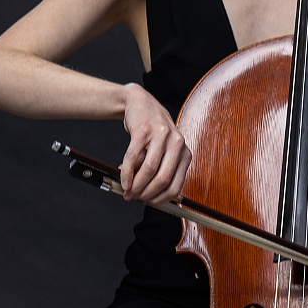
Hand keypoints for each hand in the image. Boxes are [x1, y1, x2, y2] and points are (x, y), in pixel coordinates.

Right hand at [119, 84, 191, 203]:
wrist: (140, 104)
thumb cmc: (152, 133)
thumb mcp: (164, 152)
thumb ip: (161, 173)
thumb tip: (153, 198)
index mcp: (185, 153)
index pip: (176, 185)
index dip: (159, 199)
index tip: (147, 202)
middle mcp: (177, 143)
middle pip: (163, 179)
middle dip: (146, 193)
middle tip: (134, 198)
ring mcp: (161, 135)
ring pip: (149, 170)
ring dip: (135, 185)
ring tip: (127, 190)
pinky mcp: (144, 130)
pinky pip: (133, 157)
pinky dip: (126, 172)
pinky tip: (122, 178)